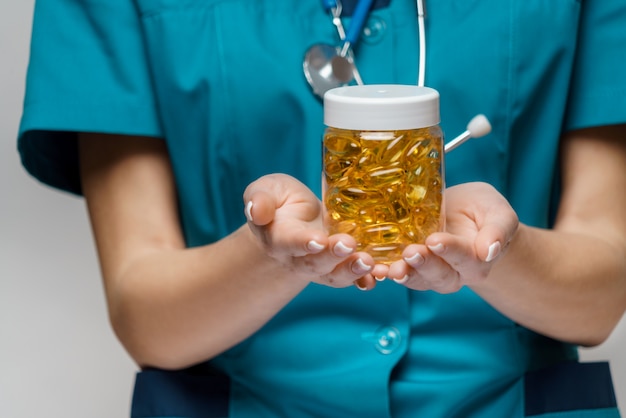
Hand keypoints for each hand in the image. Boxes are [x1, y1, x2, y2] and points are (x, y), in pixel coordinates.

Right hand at [243, 174, 385, 288]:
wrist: (294, 220)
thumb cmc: (279, 201)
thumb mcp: (266, 190)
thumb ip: (259, 198)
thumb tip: (256, 210)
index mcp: (279, 238)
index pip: (290, 243)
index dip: (303, 243)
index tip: (317, 240)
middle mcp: (300, 258)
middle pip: (316, 263)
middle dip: (333, 256)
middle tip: (349, 245)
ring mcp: (322, 266)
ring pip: (336, 274)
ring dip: (353, 270)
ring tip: (369, 261)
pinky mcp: (341, 266)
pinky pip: (354, 278)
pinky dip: (367, 279)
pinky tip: (382, 274)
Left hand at [387, 182, 518, 292]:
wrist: (462, 215)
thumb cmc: (483, 211)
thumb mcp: (497, 212)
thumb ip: (498, 230)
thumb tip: (490, 250)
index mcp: (477, 260)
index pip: (465, 258)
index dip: (450, 251)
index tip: (436, 240)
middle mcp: (452, 273)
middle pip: (439, 275)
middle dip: (424, 265)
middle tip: (411, 252)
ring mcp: (428, 273)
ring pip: (416, 279)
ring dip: (402, 273)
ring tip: (389, 267)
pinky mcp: (408, 267)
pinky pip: (396, 274)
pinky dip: (382, 273)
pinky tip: (371, 269)